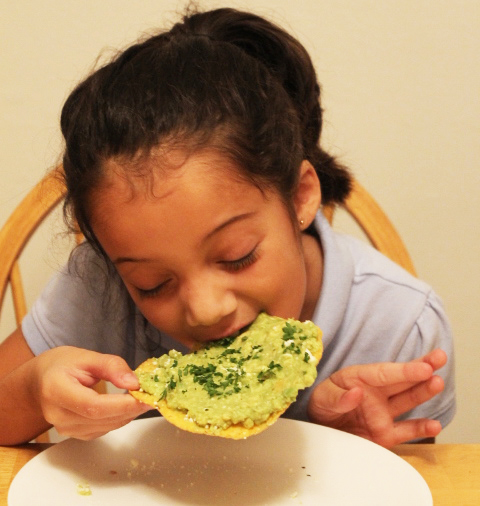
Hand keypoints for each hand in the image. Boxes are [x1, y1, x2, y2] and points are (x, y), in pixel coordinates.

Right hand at [31, 347, 151, 439]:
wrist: (40, 381)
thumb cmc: (62, 365)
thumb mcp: (86, 356)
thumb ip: (111, 366)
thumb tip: (135, 382)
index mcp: (56, 390)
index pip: (92, 405)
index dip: (121, 404)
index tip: (144, 396)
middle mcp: (57, 414)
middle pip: (100, 419)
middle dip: (130, 409)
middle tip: (153, 396)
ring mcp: (64, 428)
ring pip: (104, 427)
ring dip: (127, 415)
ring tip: (144, 398)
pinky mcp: (74, 433)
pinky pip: (102, 430)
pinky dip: (119, 418)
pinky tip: (128, 406)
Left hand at [307, 349, 446, 447]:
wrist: (319, 429)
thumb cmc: (321, 404)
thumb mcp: (322, 398)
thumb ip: (337, 397)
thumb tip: (356, 393)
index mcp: (361, 378)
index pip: (386, 373)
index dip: (405, 370)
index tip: (423, 366)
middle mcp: (377, 393)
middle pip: (402, 379)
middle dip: (422, 368)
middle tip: (440, 357)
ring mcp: (383, 413)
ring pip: (408, 400)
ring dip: (424, 391)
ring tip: (438, 382)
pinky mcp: (386, 434)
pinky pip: (406, 431)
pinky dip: (420, 428)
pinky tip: (434, 424)